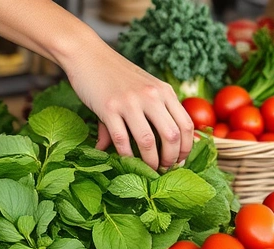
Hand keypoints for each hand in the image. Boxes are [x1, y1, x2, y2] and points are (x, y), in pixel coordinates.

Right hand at [62, 40, 192, 169]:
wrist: (87, 53)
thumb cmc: (116, 74)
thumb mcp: (142, 89)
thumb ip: (149, 115)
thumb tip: (149, 142)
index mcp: (164, 91)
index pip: (186, 125)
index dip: (186, 147)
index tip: (181, 160)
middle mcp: (151, 96)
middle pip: (171, 136)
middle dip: (171, 158)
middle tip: (166, 168)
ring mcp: (130, 102)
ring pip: (148, 141)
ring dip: (151, 161)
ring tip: (150, 169)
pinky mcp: (108, 108)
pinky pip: (122, 139)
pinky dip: (126, 155)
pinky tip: (128, 161)